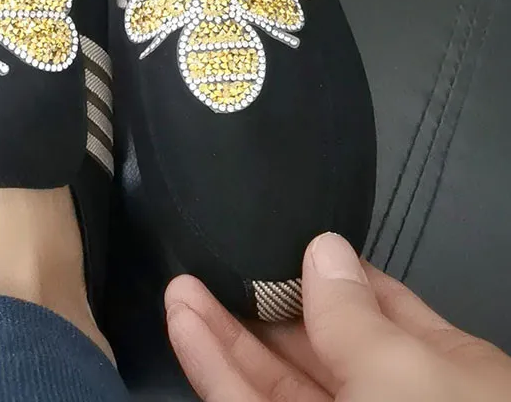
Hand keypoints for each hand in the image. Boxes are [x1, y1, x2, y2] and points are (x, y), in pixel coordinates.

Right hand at [165, 233, 510, 400]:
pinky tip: (186, 326)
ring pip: (272, 384)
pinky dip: (215, 371)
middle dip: (264, 303)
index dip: (330, 276)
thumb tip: (323, 248)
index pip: (380, 311)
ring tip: (181, 288)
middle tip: (216, 263)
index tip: (285, 243)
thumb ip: (355, 314)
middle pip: (317, 346)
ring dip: (224, 334)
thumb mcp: (405, 374)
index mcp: (445, 380)